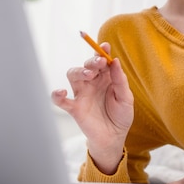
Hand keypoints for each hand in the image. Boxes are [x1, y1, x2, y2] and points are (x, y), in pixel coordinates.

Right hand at [52, 43, 133, 172]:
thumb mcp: (126, 98)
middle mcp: (92, 82)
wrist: (114, 137)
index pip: (101, 60)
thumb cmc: (120, 116)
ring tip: (89, 74)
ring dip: (79, 71)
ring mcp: (82, 94)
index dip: (101, 51)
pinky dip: (57, 95)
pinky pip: (61, 100)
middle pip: (87, 65)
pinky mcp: (74, 107)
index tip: (104, 46)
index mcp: (106, 77)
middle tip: (100, 62)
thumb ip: (120, 80)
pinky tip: (61, 92)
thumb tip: (115, 61)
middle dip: (92, 61)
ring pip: (73, 75)